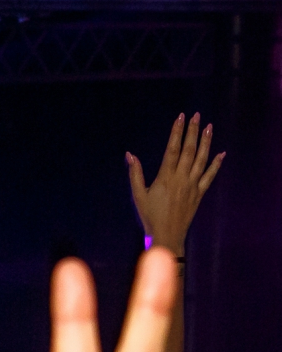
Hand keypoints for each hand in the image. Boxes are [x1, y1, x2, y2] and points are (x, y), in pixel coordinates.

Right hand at [127, 113, 223, 255]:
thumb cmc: (150, 216)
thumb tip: (130, 154)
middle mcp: (182, 178)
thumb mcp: (138, 195)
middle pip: (189, 150)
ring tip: (209, 127)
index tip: (180, 117)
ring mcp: (193, 185)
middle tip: (197, 116)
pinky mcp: (199, 193)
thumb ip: (135, 174)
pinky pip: (210, 176)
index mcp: (166, 177)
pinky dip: (216, 164)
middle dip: (193, 131)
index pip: (172, 149)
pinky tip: (221, 154)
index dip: (177, 132)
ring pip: (201, 159)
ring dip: (206, 142)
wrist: (167, 235)